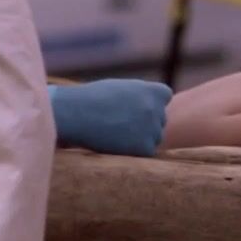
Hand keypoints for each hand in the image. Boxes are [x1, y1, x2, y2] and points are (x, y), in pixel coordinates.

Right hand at [48, 80, 172, 156]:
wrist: (76, 114)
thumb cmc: (92, 99)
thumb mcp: (121, 89)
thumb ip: (140, 96)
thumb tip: (152, 106)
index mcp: (152, 90)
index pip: (165, 96)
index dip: (152, 102)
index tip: (136, 106)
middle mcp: (156, 108)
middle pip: (160, 120)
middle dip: (145, 122)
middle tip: (121, 123)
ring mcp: (152, 128)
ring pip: (155, 137)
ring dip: (141, 138)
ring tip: (117, 133)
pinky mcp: (145, 147)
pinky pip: (146, 152)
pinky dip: (134, 151)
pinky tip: (117, 144)